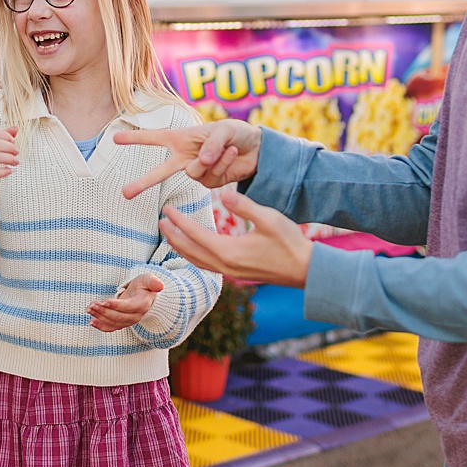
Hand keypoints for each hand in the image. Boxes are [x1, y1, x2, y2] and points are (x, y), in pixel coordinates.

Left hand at [88, 273, 164, 331]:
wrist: (145, 295)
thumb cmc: (145, 285)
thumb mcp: (149, 279)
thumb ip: (153, 282)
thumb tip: (160, 286)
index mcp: (142, 305)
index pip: (128, 307)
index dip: (116, 305)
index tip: (104, 301)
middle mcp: (136, 316)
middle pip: (119, 317)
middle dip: (104, 311)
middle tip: (91, 305)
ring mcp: (129, 321)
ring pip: (114, 323)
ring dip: (100, 317)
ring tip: (89, 309)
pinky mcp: (122, 323)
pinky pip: (112, 328)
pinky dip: (101, 326)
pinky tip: (91, 321)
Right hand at [115, 119, 261, 198]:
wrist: (257, 149)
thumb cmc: (235, 132)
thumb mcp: (224, 130)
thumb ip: (211, 144)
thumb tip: (201, 162)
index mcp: (182, 139)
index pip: (154, 138)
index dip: (135, 139)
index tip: (113, 138)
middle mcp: (185, 156)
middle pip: (160, 172)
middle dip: (143, 183)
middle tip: (125, 194)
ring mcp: (197, 171)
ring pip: (194, 173)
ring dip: (212, 161)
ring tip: (227, 148)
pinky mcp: (210, 182)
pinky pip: (211, 178)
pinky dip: (222, 166)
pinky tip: (232, 155)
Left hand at [159, 188, 310, 287]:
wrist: (306, 270)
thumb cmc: (289, 242)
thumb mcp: (268, 218)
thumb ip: (244, 205)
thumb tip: (222, 192)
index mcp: (229, 251)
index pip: (195, 234)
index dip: (179, 220)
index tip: (167, 208)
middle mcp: (225, 265)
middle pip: (189, 250)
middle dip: (173, 234)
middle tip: (160, 219)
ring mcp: (230, 272)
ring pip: (196, 260)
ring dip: (180, 246)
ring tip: (169, 233)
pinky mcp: (236, 274)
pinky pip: (206, 265)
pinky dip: (194, 255)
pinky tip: (193, 248)